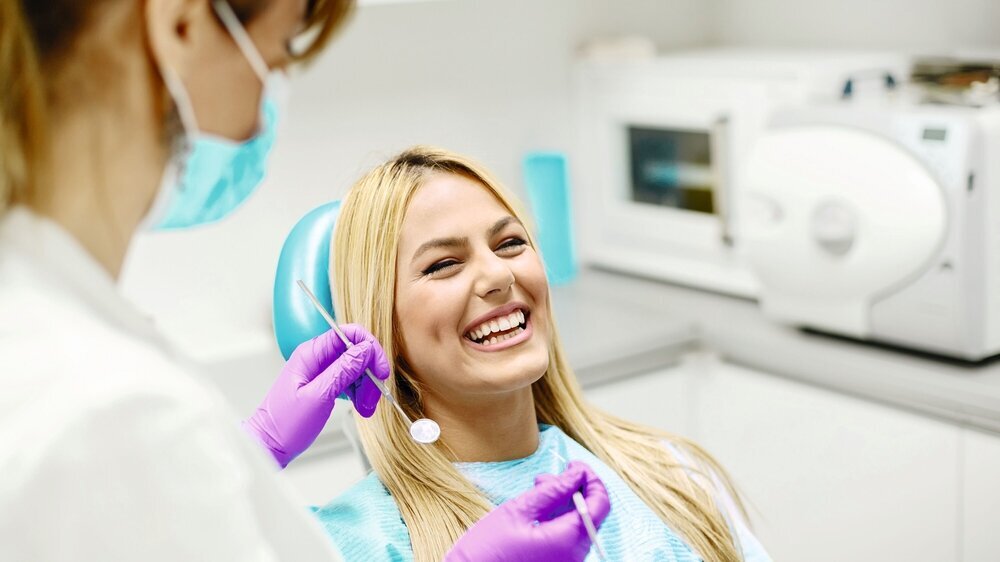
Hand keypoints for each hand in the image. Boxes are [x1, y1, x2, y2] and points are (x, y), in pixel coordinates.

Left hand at [243, 325, 389, 467]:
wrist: (269, 446)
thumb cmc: (285, 424)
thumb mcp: (319, 396)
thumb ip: (343, 370)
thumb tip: (365, 349)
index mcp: (311, 354)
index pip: (348, 334)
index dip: (369, 348)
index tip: (380, 370)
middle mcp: (316, 358)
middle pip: (355, 352)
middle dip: (370, 373)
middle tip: (374, 395)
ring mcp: (320, 372)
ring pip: (355, 369)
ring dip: (367, 387)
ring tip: (366, 408)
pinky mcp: (324, 385)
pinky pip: (349, 382)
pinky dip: (359, 394)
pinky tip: (361, 407)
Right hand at [445, 461, 610, 561]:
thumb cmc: (487, 550)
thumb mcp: (518, 511)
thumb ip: (552, 490)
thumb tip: (576, 474)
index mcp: (568, 541)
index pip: (599, 504)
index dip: (590, 479)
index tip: (573, 465)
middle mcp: (574, 556)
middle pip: (590, 515)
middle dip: (574, 489)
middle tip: (546, 477)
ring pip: (578, 526)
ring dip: (564, 504)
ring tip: (537, 491)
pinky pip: (567, 539)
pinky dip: (558, 520)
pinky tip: (537, 511)